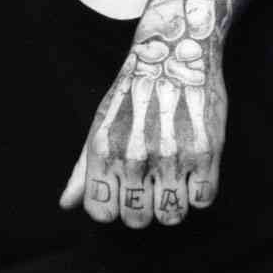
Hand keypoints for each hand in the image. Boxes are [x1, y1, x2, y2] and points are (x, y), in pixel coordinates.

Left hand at [60, 27, 225, 226]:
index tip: (120, 195)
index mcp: (103, 149)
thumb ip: (83, 169)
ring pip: (171, 215)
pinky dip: (198, 191)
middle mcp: (133, 156)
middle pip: (136, 220)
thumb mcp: (99, 123)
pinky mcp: (205, 152)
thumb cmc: (132, 91)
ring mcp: (170, 156)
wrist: (173, 52)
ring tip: (170, 179)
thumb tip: (67, 204)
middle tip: (148, 186)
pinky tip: (191, 170)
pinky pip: (202, 200)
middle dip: (141, 209)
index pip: (101, 213)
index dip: (111, 208)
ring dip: (171, 204)